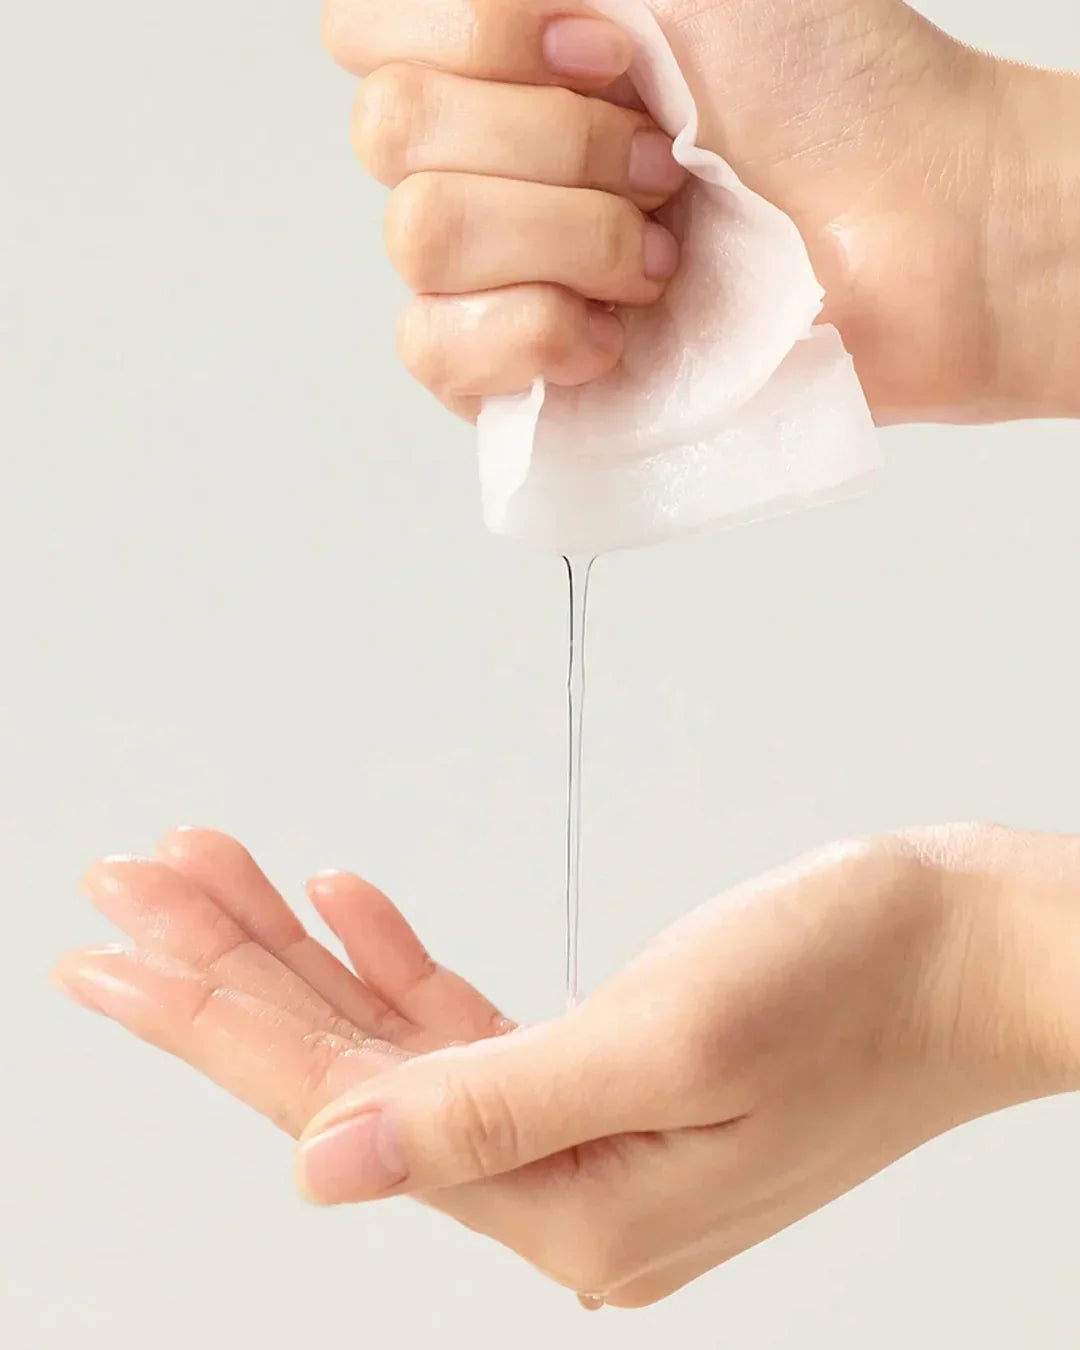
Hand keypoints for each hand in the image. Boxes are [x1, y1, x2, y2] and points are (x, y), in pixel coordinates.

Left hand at [53, 825, 1079, 1305]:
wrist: (971, 952)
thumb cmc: (858, 982)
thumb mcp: (669, 1041)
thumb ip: (486, 1111)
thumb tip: (323, 1168)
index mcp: (569, 1206)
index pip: (340, 1105)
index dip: (214, 1021)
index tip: (116, 952)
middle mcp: (561, 1189)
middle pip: (346, 1072)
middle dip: (230, 971)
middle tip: (132, 888)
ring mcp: (581, 1133)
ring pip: (392, 1039)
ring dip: (301, 953)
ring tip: (214, 869)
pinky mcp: (605, 1072)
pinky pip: (464, 1023)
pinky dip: (396, 957)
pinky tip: (346, 903)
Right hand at [324, 0, 1079, 424]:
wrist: (917, 231)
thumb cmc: (832, 93)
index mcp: (507, 55)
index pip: (367, 30)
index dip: (475, 34)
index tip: (609, 49)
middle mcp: (486, 161)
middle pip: (392, 134)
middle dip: (556, 146)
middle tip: (666, 164)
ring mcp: (494, 277)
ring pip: (418, 239)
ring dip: (569, 238)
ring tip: (663, 255)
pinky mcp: (515, 378)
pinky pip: (435, 351)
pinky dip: (538, 333)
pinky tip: (619, 331)